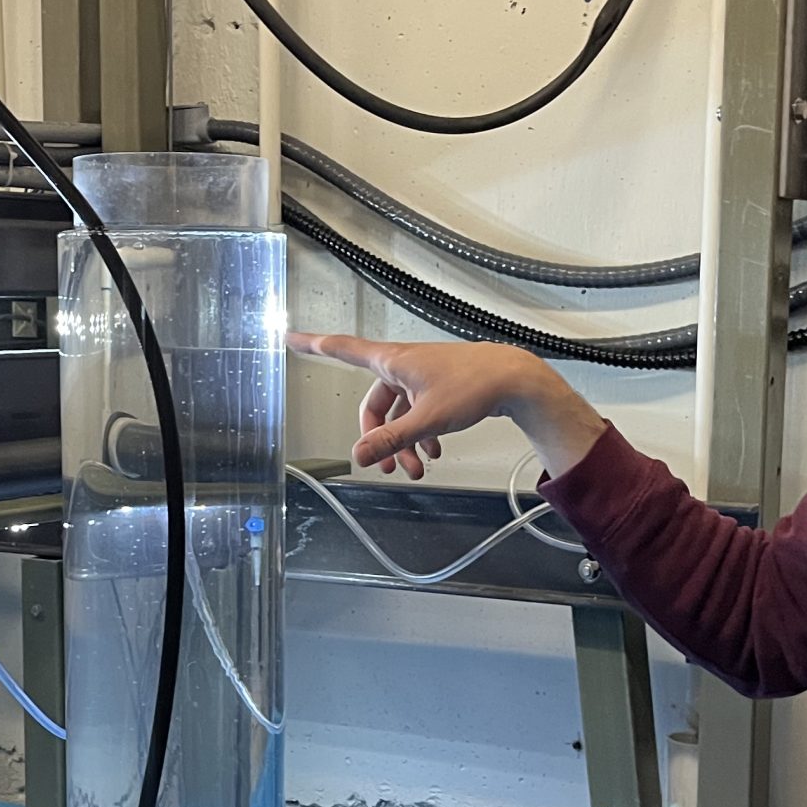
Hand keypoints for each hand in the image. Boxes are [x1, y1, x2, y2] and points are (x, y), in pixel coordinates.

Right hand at [285, 332, 607, 479]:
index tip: (290, 336)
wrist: (516, 380)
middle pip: (375, 403)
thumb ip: (392, 439)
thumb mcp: (428, 418)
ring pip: (400, 412)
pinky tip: (434, 454)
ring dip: (404, 443)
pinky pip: (418, 412)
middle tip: (387, 467)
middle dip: (379, 438)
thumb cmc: (476, 385)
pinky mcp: (440, 386)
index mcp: (394, 363)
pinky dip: (422, 435)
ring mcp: (423, 375)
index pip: (344, 350)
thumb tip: (360, 455)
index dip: (315, 344)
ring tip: (417, 469)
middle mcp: (404, 365)